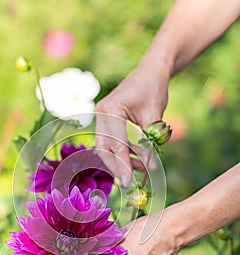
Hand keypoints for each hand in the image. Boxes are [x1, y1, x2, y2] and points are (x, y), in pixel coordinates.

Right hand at [95, 52, 169, 185]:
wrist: (151, 71)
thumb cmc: (153, 89)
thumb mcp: (153, 118)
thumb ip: (149, 144)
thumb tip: (150, 169)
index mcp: (110, 110)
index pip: (115, 144)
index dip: (122, 165)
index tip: (129, 182)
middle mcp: (101, 114)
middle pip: (104, 149)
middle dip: (116, 167)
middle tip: (130, 182)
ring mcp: (103, 118)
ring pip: (107, 148)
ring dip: (123, 161)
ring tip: (142, 168)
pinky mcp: (108, 121)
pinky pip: (112, 142)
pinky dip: (124, 152)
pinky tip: (138, 160)